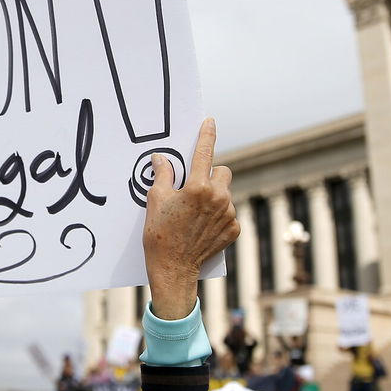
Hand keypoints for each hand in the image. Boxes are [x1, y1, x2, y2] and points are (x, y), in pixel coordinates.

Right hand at [142, 118, 239, 319]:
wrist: (173, 269)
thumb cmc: (160, 234)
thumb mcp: (156, 200)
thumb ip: (163, 175)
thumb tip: (161, 158)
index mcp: (198, 187)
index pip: (204, 153)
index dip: (206, 135)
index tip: (209, 122)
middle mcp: (218, 197)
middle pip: (223, 172)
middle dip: (211, 175)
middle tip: (194, 189)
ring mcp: (229, 214)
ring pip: (226, 193)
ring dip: (214, 197)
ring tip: (195, 214)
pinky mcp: (234, 229)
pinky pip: (228, 213)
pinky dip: (218, 216)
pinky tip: (203, 227)